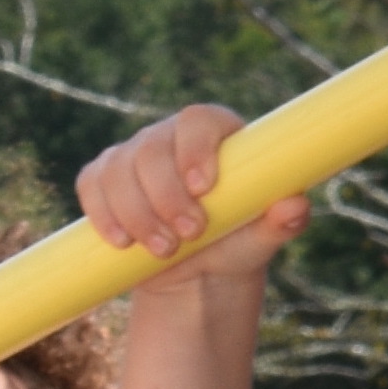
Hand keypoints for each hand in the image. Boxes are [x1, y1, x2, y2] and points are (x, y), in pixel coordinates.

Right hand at [79, 104, 306, 283]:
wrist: (200, 267)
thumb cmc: (240, 239)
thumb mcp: (265, 234)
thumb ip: (285, 219)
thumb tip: (296, 206)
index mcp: (216, 133)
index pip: (198, 121)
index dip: (195, 149)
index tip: (204, 188)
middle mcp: (170, 136)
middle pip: (152, 148)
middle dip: (167, 195)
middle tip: (190, 234)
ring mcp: (132, 155)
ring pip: (118, 169)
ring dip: (137, 213)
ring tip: (165, 249)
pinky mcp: (104, 179)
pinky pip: (92, 185)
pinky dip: (103, 214)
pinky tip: (123, 241)